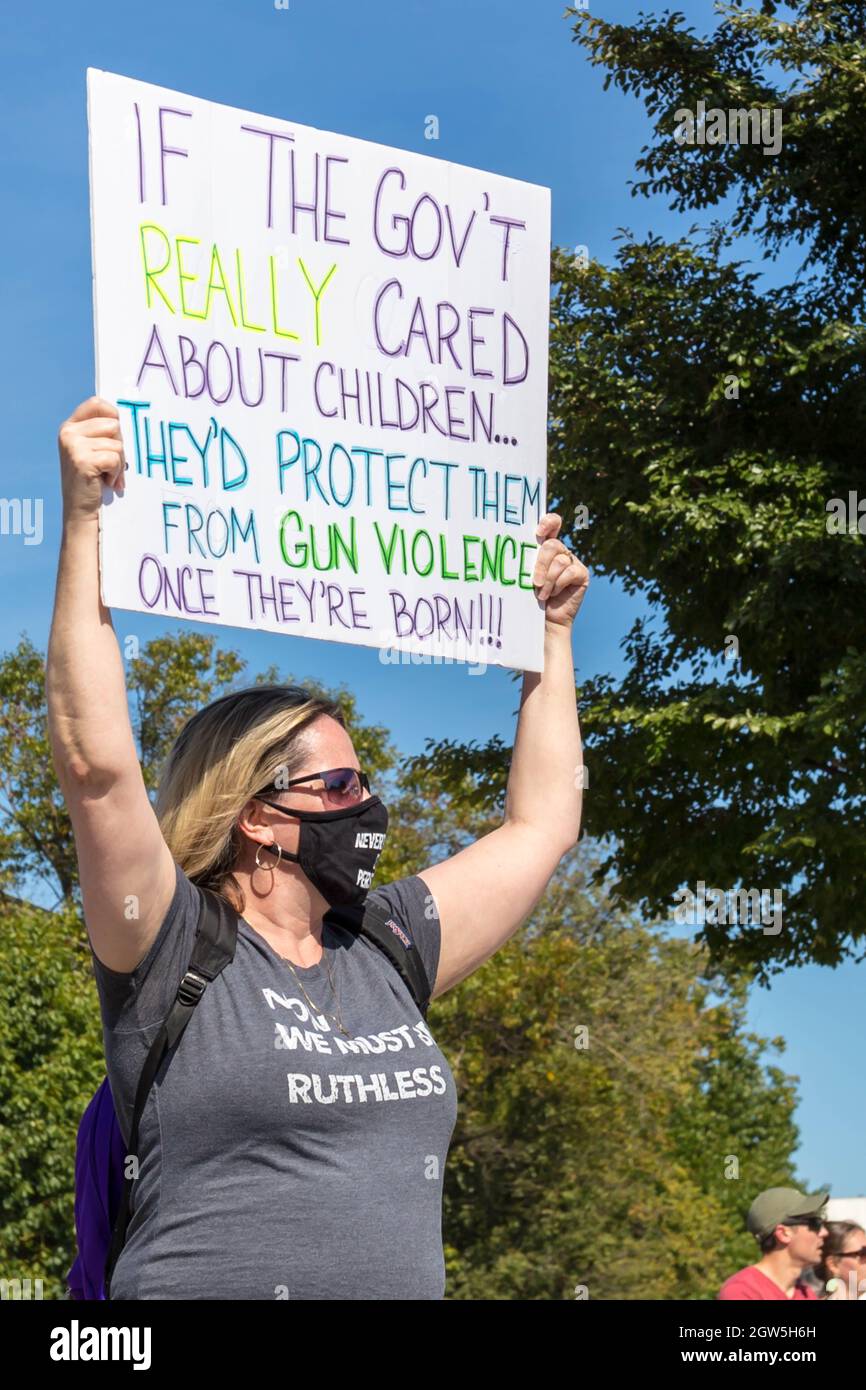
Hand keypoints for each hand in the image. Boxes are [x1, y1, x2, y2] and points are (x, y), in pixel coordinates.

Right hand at [58, 397, 124, 520]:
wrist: (81, 511)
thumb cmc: (93, 480)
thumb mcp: (93, 450)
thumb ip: (102, 432)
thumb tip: (123, 419)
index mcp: (70, 426)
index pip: (97, 403)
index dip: (113, 416)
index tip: (115, 436)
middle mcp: (68, 433)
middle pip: (113, 424)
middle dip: (119, 446)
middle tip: (111, 464)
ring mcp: (73, 446)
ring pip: (117, 443)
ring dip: (119, 463)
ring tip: (107, 474)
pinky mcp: (82, 460)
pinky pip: (115, 459)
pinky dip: (116, 473)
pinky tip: (106, 481)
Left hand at [532, 512, 588, 627]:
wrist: (543, 621)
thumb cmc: (529, 597)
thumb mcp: (524, 575)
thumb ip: (525, 560)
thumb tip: (515, 547)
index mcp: (545, 546)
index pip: (552, 523)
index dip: (548, 522)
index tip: (538, 532)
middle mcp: (560, 551)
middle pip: (553, 545)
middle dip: (541, 564)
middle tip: (534, 582)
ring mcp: (572, 562)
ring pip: (560, 561)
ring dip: (548, 580)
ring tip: (541, 594)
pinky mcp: (582, 574)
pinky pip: (570, 572)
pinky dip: (558, 585)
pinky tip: (553, 594)